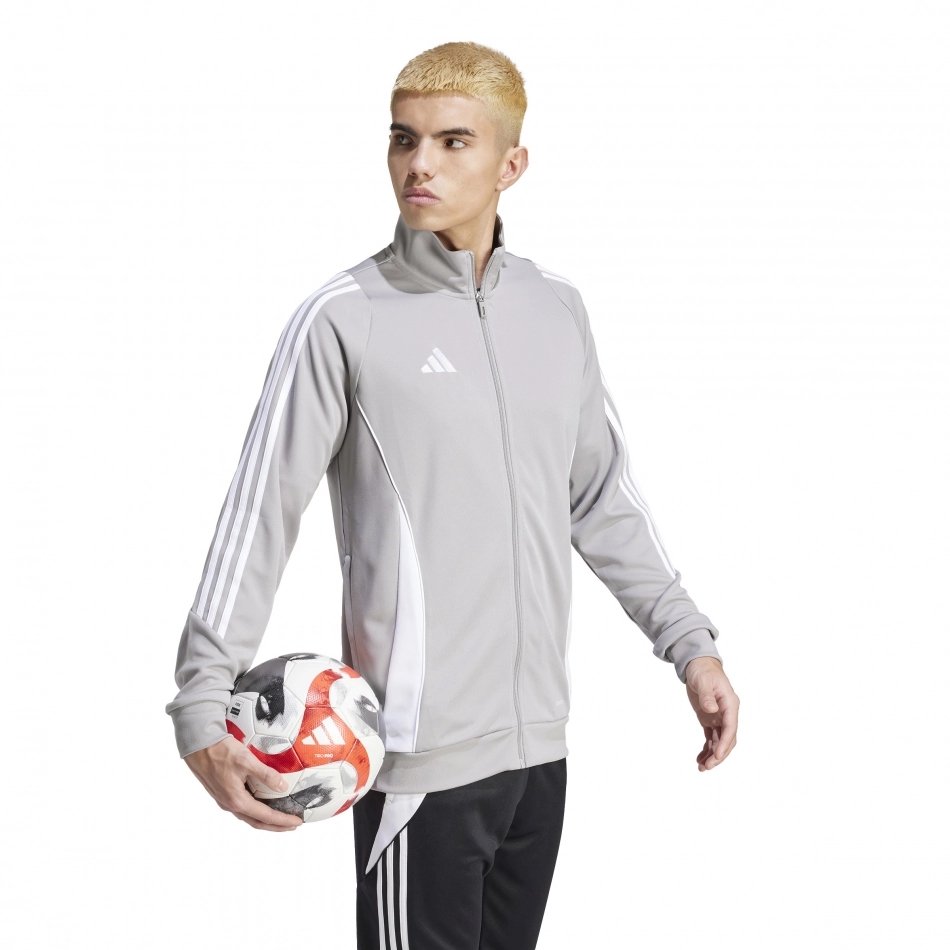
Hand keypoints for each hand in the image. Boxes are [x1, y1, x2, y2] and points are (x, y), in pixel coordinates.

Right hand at [184, 735, 302, 830]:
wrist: (198, 746)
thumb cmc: (220, 752)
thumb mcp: (247, 761)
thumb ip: (266, 775)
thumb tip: (282, 787)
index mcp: (237, 800)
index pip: (265, 816)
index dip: (282, 820)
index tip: (296, 822)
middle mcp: (230, 804)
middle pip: (257, 822)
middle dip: (276, 825)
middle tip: (292, 825)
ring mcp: (224, 800)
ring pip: (249, 816)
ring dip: (265, 819)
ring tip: (279, 818)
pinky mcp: (222, 793)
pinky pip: (242, 808)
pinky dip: (255, 811)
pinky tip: (261, 804)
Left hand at [684, 657, 738, 771]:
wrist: (698, 666)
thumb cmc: (703, 671)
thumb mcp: (703, 680)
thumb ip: (707, 695)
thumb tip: (712, 709)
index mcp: (730, 704)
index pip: (731, 727)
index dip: (725, 743)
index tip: (717, 755)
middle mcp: (727, 713)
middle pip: (727, 738)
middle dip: (719, 754)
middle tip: (707, 766)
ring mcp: (719, 718)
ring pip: (719, 741)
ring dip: (713, 755)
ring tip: (702, 767)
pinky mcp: (710, 720)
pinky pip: (711, 738)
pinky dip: (707, 749)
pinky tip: (700, 759)